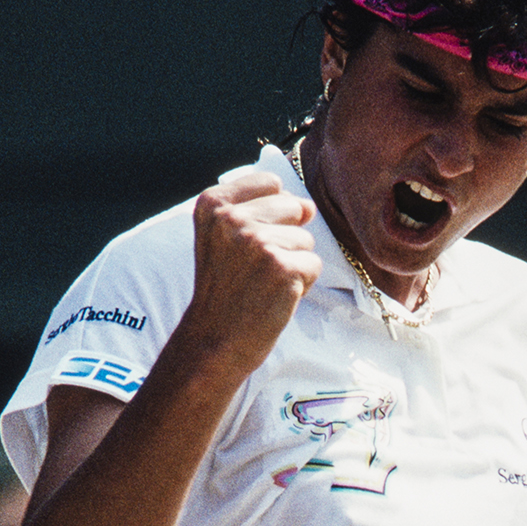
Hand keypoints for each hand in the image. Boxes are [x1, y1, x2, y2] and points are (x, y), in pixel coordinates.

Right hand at [183, 170, 321, 373]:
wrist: (213, 342)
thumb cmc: (225, 290)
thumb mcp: (222, 237)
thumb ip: (258, 209)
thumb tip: (309, 205)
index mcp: (213, 203)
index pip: (271, 183)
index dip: (272, 214)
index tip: (247, 243)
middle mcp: (232, 218)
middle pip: (294, 207)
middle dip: (285, 238)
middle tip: (255, 269)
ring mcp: (257, 242)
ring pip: (306, 239)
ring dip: (293, 263)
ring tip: (263, 283)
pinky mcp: (282, 267)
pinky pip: (313, 264)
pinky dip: (302, 284)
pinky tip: (274, 296)